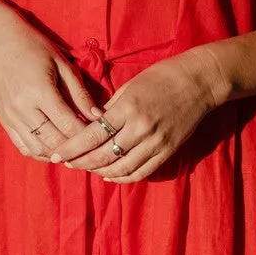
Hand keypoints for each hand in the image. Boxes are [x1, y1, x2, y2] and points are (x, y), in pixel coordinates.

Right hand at [0, 6, 101, 160]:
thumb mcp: (61, 63)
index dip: (88, 134)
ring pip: (38, 149)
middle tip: (93, 147)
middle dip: (76, 148)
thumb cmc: (34, 46)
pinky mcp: (4, 120)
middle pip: (55, 141)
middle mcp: (23, 108)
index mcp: (40, 91)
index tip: (102, 135)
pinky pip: (23, 147)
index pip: (69, 124)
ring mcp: (11, 117)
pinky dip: (41, 153)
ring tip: (76, 151)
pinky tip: (55, 149)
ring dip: (59, 154)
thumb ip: (79, 92)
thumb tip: (99, 116)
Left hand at [49, 47, 226, 182]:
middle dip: (82, 162)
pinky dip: (122, 177)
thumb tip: (92, 124)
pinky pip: (141, 172)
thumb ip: (112, 108)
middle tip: (67, 164)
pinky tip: (110, 175)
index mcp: (128, 107)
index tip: (57, 154)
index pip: (93, 134)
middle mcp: (140, 128)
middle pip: (103, 155)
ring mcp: (155, 142)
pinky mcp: (167, 151)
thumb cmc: (161, 77)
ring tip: (86, 169)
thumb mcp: (131, 85)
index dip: (72, 147)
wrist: (198, 81)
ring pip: (121, 168)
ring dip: (100, 172)